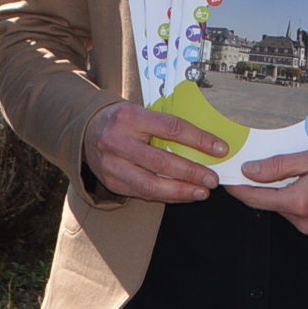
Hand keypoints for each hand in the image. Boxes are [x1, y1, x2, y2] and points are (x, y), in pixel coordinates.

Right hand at [84, 102, 225, 202]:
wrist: (87, 130)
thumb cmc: (124, 121)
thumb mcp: (142, 113)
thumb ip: (166, 127)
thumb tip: (206, 144)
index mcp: (130, 116)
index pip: (171, 128)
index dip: (199, 140)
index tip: (220, 149)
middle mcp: (118, 140)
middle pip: (161, 160)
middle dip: (192, 172)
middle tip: (212, 179)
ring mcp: (112, 164)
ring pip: (151, 183)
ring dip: (181, 190)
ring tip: (201, 192)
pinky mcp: (111, 181)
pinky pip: (143, 193)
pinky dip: (166, 196)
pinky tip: (183, 195)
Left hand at [227, 145, 307, 236]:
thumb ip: (279, 166)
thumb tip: (251, 172)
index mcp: (300, 202)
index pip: (257, 199)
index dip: (239, 188)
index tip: (228, 179)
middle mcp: (305, 221)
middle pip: (271, 203)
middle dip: (268, 185)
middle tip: (275, 163)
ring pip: (285, 208)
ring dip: (287, 192)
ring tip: (307, 172)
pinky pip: (299, 214)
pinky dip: (299, 200)